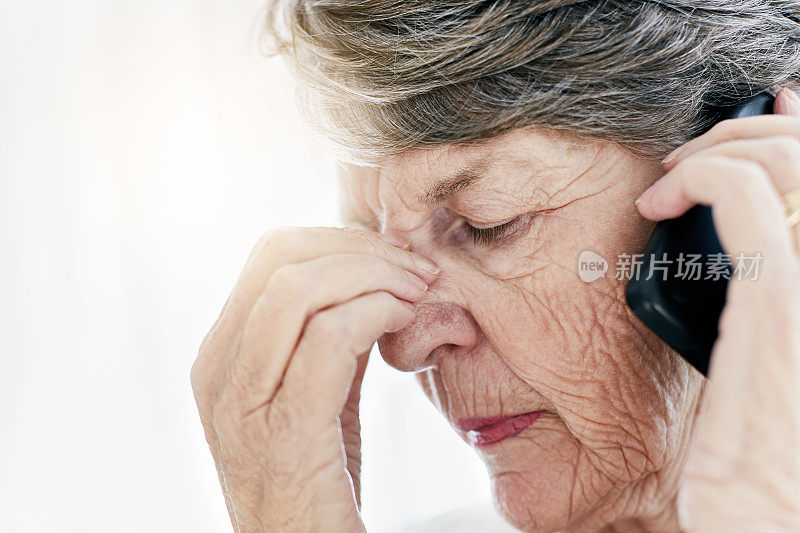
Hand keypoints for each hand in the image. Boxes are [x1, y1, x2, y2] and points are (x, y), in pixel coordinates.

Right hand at [190, 227, 437, 531]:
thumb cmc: (318, 481)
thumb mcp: (319, 394)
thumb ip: (332, 337)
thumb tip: (372, 279)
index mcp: (223, 353)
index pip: (273, 254)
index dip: (342, 240)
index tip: (396, 258)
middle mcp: (218, 369)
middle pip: (281, 257)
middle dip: (360, 249)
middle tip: (416, 269)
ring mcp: (241, 402)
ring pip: (298, 288)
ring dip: (373, 276)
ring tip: (417, 292)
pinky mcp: (283, 434)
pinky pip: (329, 338)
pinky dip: (377, 312)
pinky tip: (406, 322)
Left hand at [636, 88, 799, 530]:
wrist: (772, 522)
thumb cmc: (772, 450)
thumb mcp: (782, 352)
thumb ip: (778, 286)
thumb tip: (758, 234)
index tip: (773, 111)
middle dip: (757, 130)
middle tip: (701, 153)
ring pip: (787, 162)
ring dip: (726, 145)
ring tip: (678, 173)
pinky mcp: (779, 304)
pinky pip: (743, 195)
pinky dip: (702, 174)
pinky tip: (660, 199)